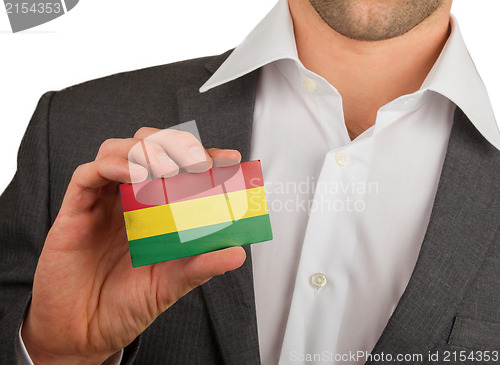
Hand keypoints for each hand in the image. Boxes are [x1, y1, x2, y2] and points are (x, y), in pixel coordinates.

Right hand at [21, 127, 245, 363]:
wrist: (84, 333)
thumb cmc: (125, 304)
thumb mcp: (171, 284)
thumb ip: (201, 266)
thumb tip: (238, 253)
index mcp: (153, 210)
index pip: (179, 168)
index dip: (204, 157)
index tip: (230, 159)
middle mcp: (127, 199)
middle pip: (147, 147)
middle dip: (174, 144)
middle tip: (198, 162)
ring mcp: (102, 202)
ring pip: (117, 150)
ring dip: (145, 150)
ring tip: (168, 168)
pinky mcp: (74, 211)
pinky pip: (87, 175)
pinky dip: (112, 165)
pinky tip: (133, 174)